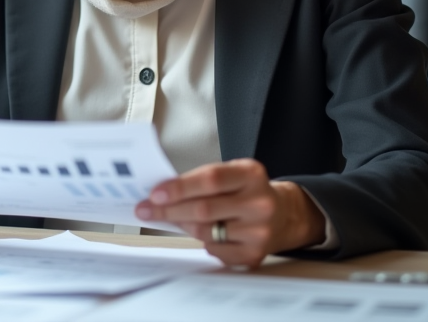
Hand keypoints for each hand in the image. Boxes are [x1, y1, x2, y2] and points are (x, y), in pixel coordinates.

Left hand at [134, 158, 324, 266]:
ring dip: (183, 225)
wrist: (283, 214)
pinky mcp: (255, 254)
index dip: (179, 187)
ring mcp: (260, 231)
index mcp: (251, 174)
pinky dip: (202, 241)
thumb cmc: (245, 191)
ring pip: (205, 231)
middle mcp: (260, 202)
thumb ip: (201, 181)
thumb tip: (160, 193)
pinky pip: (214, 250)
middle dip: (168, 210)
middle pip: (204, 209)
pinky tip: (202, 233)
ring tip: (173, 219)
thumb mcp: (231, 174)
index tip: (154, 194)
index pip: (210, 179)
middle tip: (144, 210)